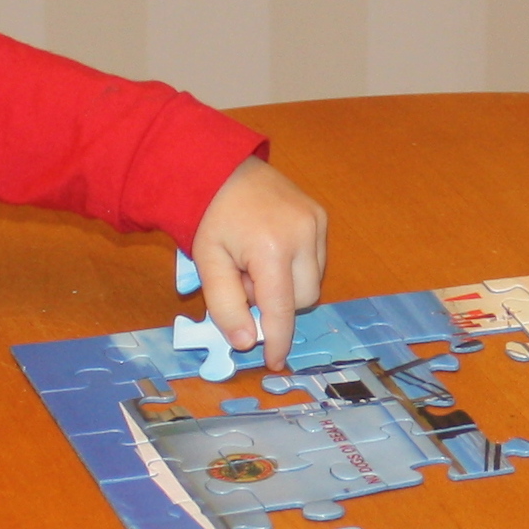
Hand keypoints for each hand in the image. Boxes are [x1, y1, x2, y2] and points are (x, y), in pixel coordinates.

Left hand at [190, 156, 329, 371]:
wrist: (222, 167)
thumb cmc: (210, 216)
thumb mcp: (207, 263)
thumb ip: (225, 305)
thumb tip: (246, 342)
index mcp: (270, 248)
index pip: (281, 309)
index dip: (277, 340)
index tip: (274, 361)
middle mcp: (302, 235)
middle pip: (304, 299)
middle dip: (277, 303)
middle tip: (245, 283)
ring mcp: (316, 223)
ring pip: (313, 282)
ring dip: (287, 286)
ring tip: (256, 264)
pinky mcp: (321, 216)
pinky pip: (317, 260)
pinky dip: (296, 267)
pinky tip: (270, 250)